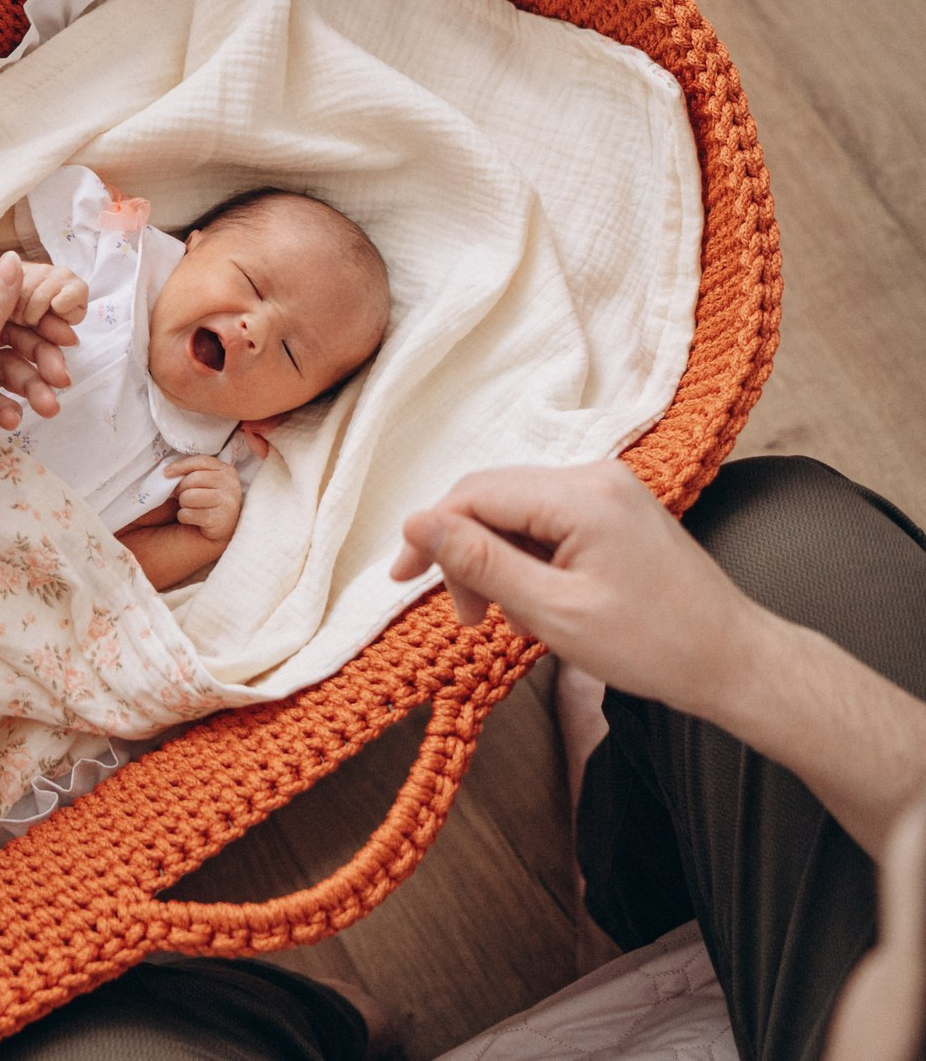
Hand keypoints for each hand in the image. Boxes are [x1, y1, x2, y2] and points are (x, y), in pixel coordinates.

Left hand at [166, 455, 242, 541]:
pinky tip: (191, 517)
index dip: (181, 465)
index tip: (166, 472)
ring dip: (182, 502)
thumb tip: (168, 471)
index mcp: (227, 471)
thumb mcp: (210, 481)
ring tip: (188, 505)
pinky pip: (189, 514)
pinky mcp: (218, 520)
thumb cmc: (212, 500)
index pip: (201, 461)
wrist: (227, 527)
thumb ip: (195, 472)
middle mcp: (230, 485)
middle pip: (193, 479)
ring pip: (189, 496)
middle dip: (180, 488)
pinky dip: (183, 516)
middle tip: (179, 494)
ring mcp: (226, 503)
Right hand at [390, 460, 759, 719]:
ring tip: (509, 620)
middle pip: (493, 498)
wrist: (735, 662)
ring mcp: (609, 490)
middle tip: (465, 616)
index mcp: (582, 495)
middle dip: (465, 553)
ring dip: (498, 562)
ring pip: (517, 512)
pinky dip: (529, 561)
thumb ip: (480, 562)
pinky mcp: (616, 510)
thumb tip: (416, 523)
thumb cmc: (653, 645)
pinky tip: (538, 604)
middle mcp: (595, 476)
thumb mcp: (553, 611)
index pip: (475, 494)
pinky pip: (547, 522)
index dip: (430, 534)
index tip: (402, 580)